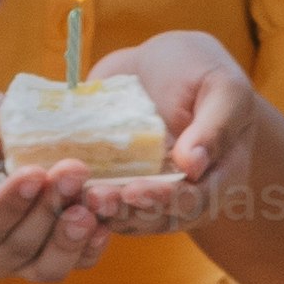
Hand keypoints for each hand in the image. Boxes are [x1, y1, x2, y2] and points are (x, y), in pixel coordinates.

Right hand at [0, 86, 113, 283]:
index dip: (8, 206)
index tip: (34, 173)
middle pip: (15, 250)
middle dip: (48, 211)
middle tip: (74, 171)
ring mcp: (13, 262)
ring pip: (45, 268)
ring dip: (73, 236)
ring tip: (94, 201)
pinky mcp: (46, 256)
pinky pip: (72, 264)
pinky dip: (91, 246)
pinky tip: (104, 219)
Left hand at [79, 32, 252, 233]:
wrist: (160, 64)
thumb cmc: (201, 71)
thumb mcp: (221, 88)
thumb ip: (214, 126)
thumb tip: (193, 166)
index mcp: (219, 177)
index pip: (196, 202)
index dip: (165, 202)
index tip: (136, 191)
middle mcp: (184, 194)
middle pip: (158, 219)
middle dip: (126, 211)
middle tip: (97, 198)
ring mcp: (148, 192)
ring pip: (128, 218)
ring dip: (102, 212)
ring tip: (78, 196)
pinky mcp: (117, 183)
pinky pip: (101, 203)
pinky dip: (82, 201)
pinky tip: (61, 190)